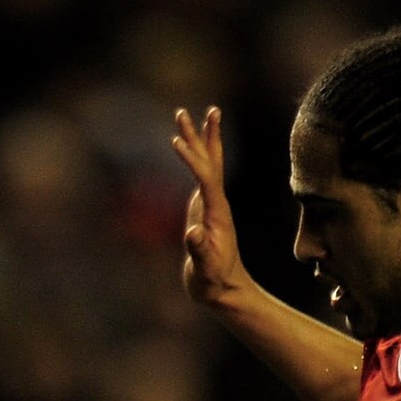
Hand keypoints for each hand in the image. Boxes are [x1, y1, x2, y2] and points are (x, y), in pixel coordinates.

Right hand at [170, 107, 250, 310]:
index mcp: (217, 213)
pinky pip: (201, 175)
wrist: (223, 289)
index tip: (177, 142)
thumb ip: (199, 251)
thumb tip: (193, 233)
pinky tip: (190, 147)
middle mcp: (216, 202)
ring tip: (187, 115)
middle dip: (200, 136)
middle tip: (190, 111)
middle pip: (210, 162)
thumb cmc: (213, 281)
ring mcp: (211, 203)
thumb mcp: (206, 269)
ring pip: (207, 164)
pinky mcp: (204, 208)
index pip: (206, 179)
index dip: (192, 160)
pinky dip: (196, 158)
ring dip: (199, 139)